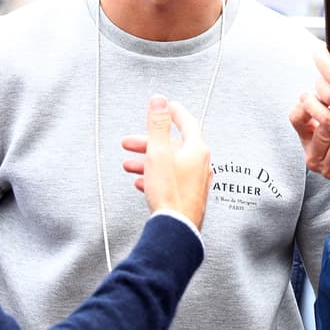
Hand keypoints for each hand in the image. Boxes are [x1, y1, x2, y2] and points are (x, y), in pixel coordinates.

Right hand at [121, 94, 210, 229]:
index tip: (166, 107)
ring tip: (129, 165)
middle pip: (172, 146)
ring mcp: (196, 181)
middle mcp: (200, 164)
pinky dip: (155, 176)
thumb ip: (158, 125)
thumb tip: (159, 100)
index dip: (174, 113)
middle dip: (148, 143)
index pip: (187, 122)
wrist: (176, 229)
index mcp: (197, 150)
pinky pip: (171, 180)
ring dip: (148, 162)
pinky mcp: (190, 196)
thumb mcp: (158, 152)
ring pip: (169, 164)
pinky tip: (141, 183)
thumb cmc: (170, 193)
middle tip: (129, 143)